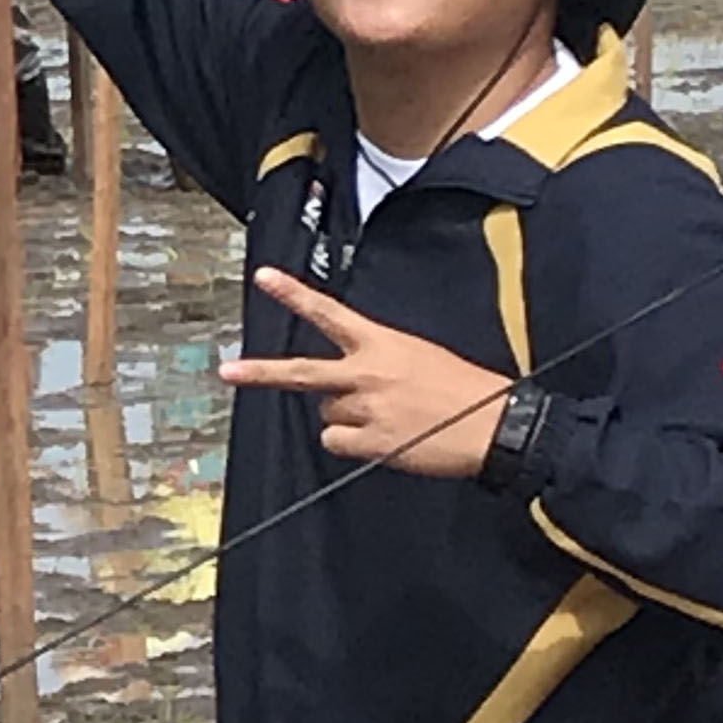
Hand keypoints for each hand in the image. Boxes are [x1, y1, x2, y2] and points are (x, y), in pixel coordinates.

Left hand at [219, 269, 512, 479]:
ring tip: (386, 417)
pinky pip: (336, 444)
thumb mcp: (420, 355)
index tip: (263, 277)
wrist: (495, 425)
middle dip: (260, 372)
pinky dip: (352, 445)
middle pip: (301, 372)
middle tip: (227, 371)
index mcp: (381, 343)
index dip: (293, 294)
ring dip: (346, 419)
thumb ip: (379, 360)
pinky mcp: (372, 442)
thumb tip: (352, 381)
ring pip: (326, 415)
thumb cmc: (464, 389)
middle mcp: (367, 373)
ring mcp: (366, 409)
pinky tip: (382, 439)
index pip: (329, 313)